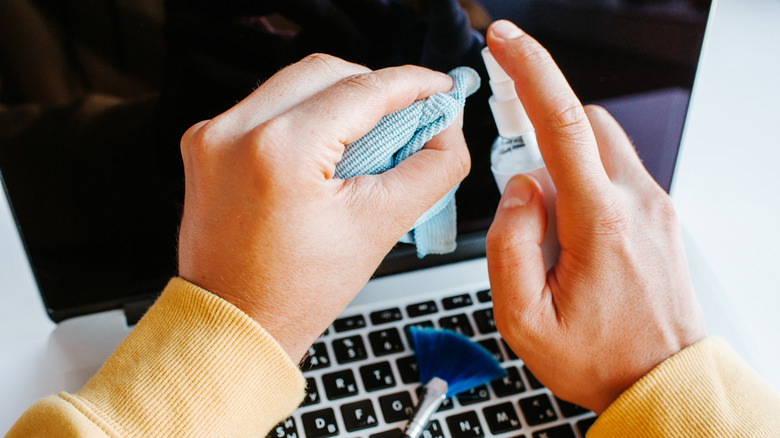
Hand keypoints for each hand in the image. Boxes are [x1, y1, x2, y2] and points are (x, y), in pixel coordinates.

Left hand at [177, 54, 469, 361]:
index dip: (412, 83)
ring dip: (340, 97)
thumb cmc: (296, 292)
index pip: (362, 90)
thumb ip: (432, 168)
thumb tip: (448, 127)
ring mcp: (213, 134)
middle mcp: (236, 131)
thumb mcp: (381, 227)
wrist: (235, 323)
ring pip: (295, 83)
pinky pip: (268, 105)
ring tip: (371, 135)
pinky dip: (306, 113)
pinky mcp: (205, 143)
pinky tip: (328, 146)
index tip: (439, 88)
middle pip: (327, 72)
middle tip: (409, 114)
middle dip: (375, 86)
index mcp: (280, 151)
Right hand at [484, 21, 705, 413]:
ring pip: (602, 142)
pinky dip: (584, 180)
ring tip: (547, 224)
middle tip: (517, 174)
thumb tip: (518, 188)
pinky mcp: (659, 214)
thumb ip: (509, 245)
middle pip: (585, 121)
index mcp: (601, 223)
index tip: (506, 41)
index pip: (562, 125)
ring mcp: (654, 206)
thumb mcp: (523, 320)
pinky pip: (616, 170)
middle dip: (541, 128)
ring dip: (563, 160)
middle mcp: (637, 202)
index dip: (530, 71)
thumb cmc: (597, 357)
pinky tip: (572, 232)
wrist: (661, 381)